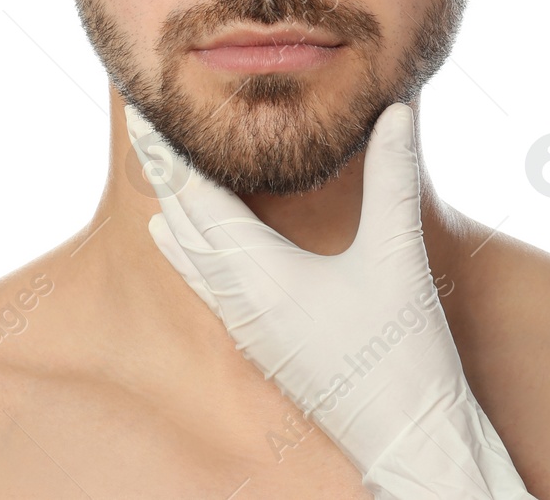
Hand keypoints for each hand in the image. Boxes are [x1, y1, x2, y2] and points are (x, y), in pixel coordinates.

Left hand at [126, 101, 536, 499]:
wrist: (408, 440)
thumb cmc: (404, 355)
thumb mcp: (398, 256)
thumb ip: (393, 177)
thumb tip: (398, 109)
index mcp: (259, 275)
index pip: (195, 198)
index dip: (168, 152)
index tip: (141, 112)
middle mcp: (239, 301)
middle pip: (184, 223)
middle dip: (163, 172)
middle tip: (141, 123)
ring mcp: (246, 327)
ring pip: (190, 257)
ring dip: (174, 208)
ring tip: (158, 170)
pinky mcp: (262, 343)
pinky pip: (205, 283)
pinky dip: (188, 247)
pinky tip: (181, 240)